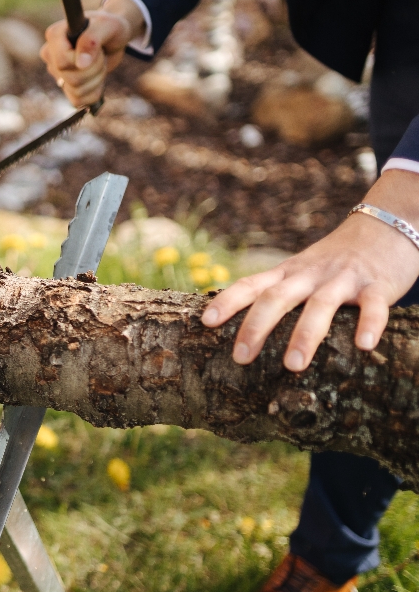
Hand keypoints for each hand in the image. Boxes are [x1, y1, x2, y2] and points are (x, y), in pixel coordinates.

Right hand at [40, 0, 144, 106]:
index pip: (62, 61)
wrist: (114, 38)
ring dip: (96, 78)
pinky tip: (97, 77)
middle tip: (101, 54)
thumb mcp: (107, 26)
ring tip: (99, 63)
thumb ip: (92, 40)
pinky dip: (94, 91)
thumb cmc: (109, 28)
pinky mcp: (65, 87)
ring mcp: (56, 72)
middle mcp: (50, 54)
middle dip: (95, 68)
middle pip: (71, 78)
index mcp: (54, 35)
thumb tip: (81, 64)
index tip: (97, 47)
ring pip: (76, 90)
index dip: (84, 60)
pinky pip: (78, 101)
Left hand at [202, 169, 418, 369]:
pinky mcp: (378, 285)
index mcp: (288, 273)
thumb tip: (238, 329)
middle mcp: (310, 275)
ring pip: (320, 305)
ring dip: (305, 335)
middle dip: (256, 327)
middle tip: (240, 358)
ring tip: (293, 366)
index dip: (228, 301)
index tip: (206, 322)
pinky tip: (364, 346)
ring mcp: (343, 279)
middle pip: (277, 298)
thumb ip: (275, 292)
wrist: (385, 226)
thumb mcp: (299, 271)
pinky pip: (374, 305)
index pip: (251, 285)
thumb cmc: (333, 260)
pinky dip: (370, 324)